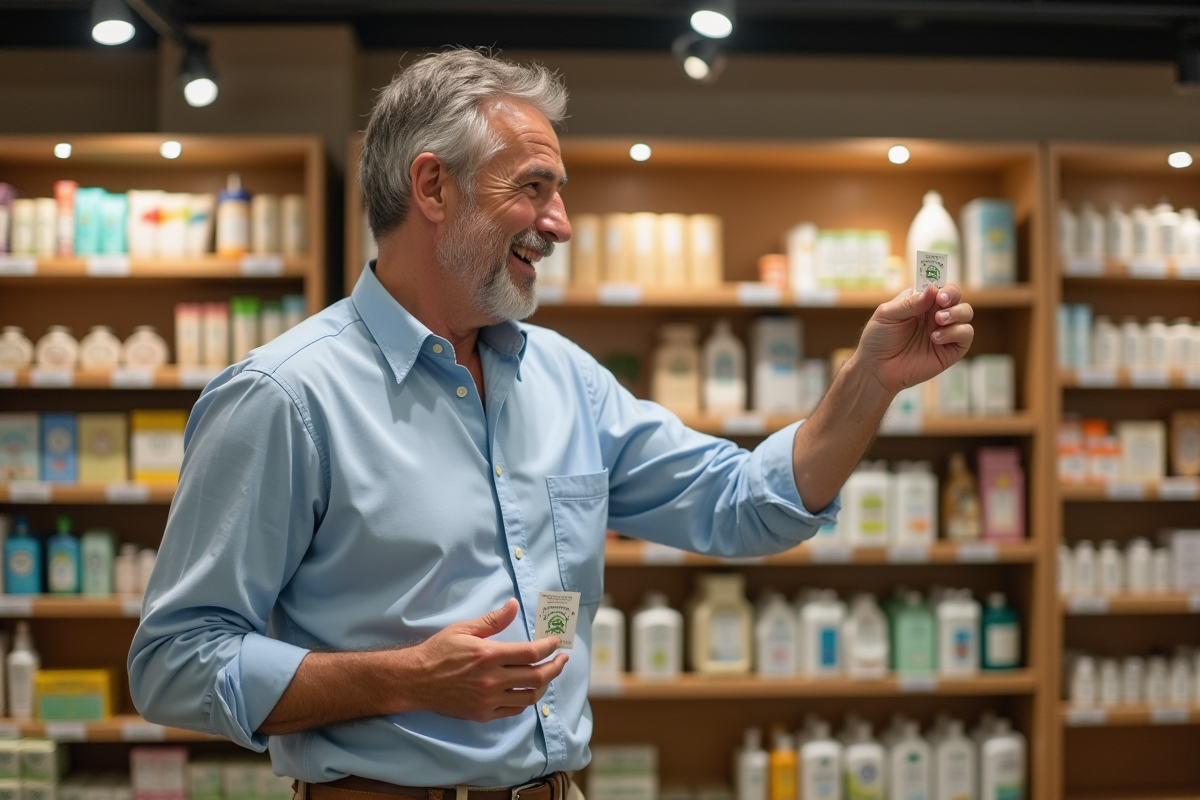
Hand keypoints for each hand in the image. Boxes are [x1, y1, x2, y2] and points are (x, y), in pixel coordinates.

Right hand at [406, 598, 567, 721]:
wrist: (416, 680)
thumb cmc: (438, 651)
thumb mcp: (463, 629)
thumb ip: (493, 620)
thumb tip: (514, 605)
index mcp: (488, 655)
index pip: (530, 653)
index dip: (548, 647)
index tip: (556, 642)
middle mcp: (492, 680)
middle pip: (537, 677)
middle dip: (555, 667)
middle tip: (562, 659)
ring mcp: (488, 700)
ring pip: (529, 697)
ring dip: (544, 685)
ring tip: (548, 674)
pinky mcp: (483, 714)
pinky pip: (514, 710)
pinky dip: (526, 700)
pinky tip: (528, 690)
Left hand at [853, 284, 973, 394]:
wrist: (876, 369)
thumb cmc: (877, 340)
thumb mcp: (887, 315)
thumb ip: (909, 303)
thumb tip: (932, 289)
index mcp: (920, 302)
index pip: (939, 286)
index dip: (942, 285)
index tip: (938, 291)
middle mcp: (934, 314)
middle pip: (956, 297)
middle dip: (953, 295)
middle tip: (941, 302)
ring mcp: (944, 331)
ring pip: (966, 313)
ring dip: (956, 313)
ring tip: (938, 321)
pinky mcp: (950, 350)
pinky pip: (965, 335)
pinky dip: (956, 332)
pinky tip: (936, 338)